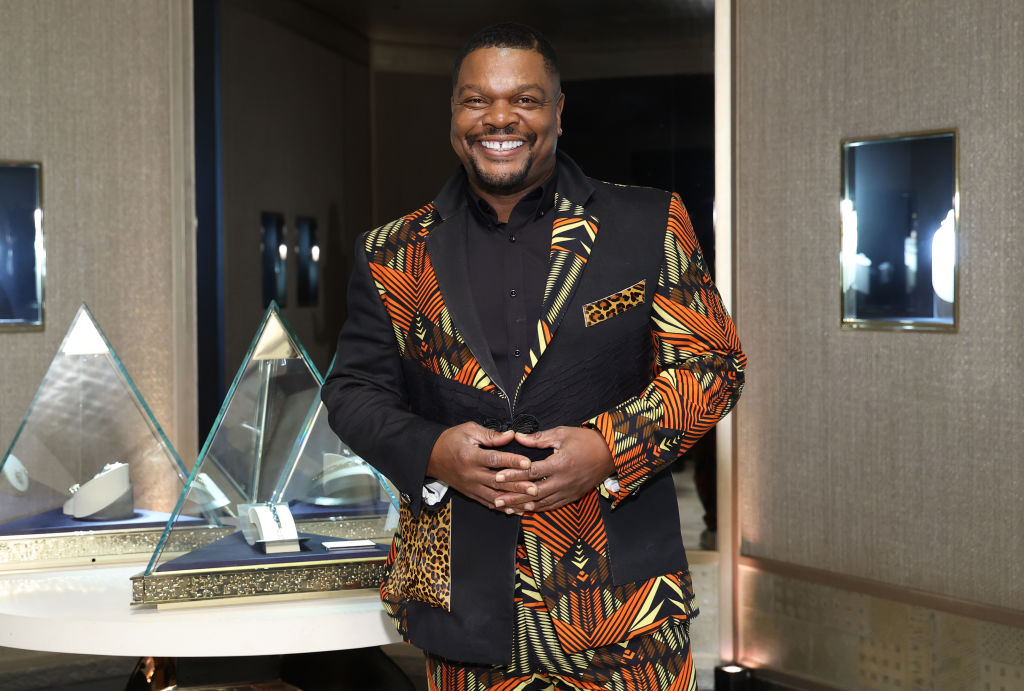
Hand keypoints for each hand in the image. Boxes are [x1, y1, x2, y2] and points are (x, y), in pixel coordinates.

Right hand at [426, 422, 533, 509]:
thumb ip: (490, 435)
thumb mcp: (469, 430)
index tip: (528, 463)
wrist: (431, 457)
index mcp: (470, 457)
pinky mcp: (471, 494)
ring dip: (513, 501)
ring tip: (530, 503)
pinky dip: (503, 508)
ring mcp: (471, 487)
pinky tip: (516, 510)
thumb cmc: (451, 440)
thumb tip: (511, 435)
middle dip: (518, 486)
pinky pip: (488, 503)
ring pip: (495, 496)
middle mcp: (471, 475)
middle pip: (497, 482)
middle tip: (535, 488)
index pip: (494, 460)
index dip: (512, 461)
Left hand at [492, 426, 613, 512]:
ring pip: (542, 503)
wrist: (610, 453)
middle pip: (533, 493)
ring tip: (506, 509)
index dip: (513, 474)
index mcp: (560, 464)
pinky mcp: (572, 496)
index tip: (497, 476)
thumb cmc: (586, 441)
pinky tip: (526, 510)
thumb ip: (539, 439)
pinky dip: (538, 509)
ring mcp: (568, 491)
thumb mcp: (562, 434)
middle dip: (513, 498)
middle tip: (496, 501)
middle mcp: (563, 481)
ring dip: (523, 507)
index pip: (531, 471)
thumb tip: (519, 437)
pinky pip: (552, 506)